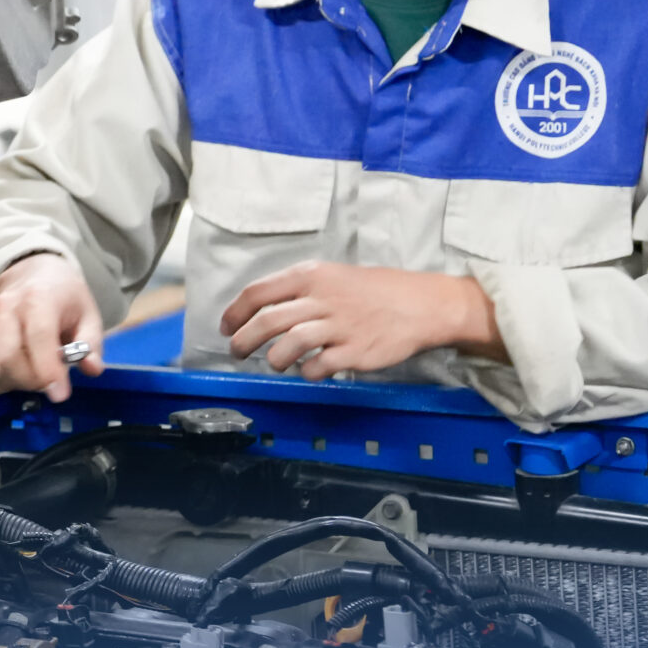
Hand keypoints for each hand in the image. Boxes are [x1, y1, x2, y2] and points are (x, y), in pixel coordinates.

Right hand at [0, 252, 104, 401]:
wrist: (33, 275)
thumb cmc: (64, 299)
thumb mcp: (88, 316)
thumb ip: (91, 344)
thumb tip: (91, 368)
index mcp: (38, 298)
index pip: (38, 336)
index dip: (48, 370)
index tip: (60, 394)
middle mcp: (6, 307)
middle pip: (8, 357)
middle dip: (30, 381)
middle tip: (48, 384)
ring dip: (12, 384)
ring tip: (31, 378)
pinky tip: (12, 378)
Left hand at [222, 261, 506, 377]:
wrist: (421, 304)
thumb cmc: (371, 291)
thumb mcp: (330, 275)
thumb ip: (296, 290)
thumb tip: (259, 311)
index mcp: (310, 275)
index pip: (257, 292)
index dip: (234, 313)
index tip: (226, 327)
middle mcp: (321, 298)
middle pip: (267, 321)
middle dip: (244, 340)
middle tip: (237, 351)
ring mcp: (340, 326)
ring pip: (289, 344)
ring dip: (274, 359)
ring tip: (275, 363)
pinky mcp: (357, 351)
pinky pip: (319, 366)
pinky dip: (307, 372)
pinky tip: (308, 370)